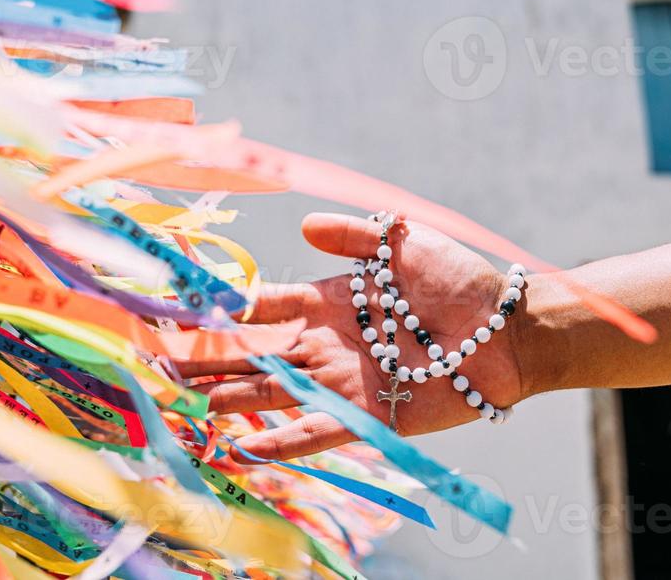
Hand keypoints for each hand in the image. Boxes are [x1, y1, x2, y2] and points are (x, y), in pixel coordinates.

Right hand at [177, 212, 527, 459]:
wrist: (507, 329)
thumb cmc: (458, 280)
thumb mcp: (403, 243)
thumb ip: (354, 236)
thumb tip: (303, 224)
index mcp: (330, 302)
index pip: (266, 308)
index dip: (227, 310)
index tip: (184, 310)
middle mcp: (328, 344)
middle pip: (257, 356)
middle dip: (211, 361)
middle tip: (163, 367)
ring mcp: (344, 381)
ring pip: (276, 393)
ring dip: (234, 399)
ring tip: (190, 406)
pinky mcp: (368, 412)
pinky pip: (316, 430)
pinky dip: (281, 440)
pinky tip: (244, 447)